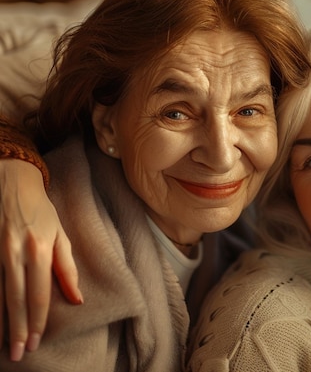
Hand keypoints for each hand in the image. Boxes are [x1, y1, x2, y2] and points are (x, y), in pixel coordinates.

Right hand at [0, 159, 82, 360]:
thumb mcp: (61, 235)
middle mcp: (16, 253)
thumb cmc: (42, 211)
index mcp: (39, 249)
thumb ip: (67, 268)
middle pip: (17, 299)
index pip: (39, 293)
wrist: (12, 183)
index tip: (38, 341)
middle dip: (19, 329)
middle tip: (20, 353)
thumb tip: (77, 299)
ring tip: (8, 345)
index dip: (38, 319)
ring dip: (3, 321)